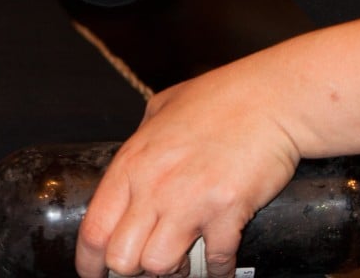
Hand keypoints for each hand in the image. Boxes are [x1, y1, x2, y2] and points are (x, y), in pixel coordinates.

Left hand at [76, 58, 301, 277]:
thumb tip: (132, 168)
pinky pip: (215, 262)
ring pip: (160, 266)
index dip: (89, 262)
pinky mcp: (227, 211)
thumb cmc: (218, 98)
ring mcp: (190, 201)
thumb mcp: (160, 111)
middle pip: (122, 258)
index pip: (94, 229)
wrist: (270, 98)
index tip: (94, 273)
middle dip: (132, 269)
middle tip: (147, 262)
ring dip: (174, 270)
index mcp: (131, 163)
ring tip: (186, 259)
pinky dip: (219, 269)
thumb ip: (141, 144)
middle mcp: (153, 186)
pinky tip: (220, 262)